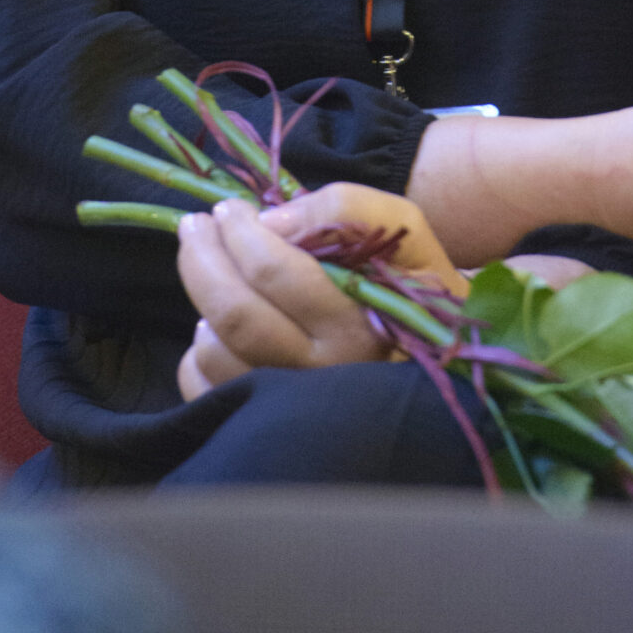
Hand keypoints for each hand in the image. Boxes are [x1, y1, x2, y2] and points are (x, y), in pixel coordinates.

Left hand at [176, 183, 468, 402]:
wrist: (437, 350)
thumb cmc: (412, 281)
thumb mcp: (399, 225)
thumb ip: (342, 210)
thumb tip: (269, 222)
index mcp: (359, 323)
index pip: (276, 272)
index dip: (240, 231)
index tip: (228, 208)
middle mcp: (323, 373)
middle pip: (235, 313)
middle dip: (202, 258)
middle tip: (195, 225)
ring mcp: (290, 406)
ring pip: (213, 353)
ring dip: (202, 303)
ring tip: (218, 275)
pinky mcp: (263, 424)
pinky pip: (205, 388)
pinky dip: (197, 353)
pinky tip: (219, 327)